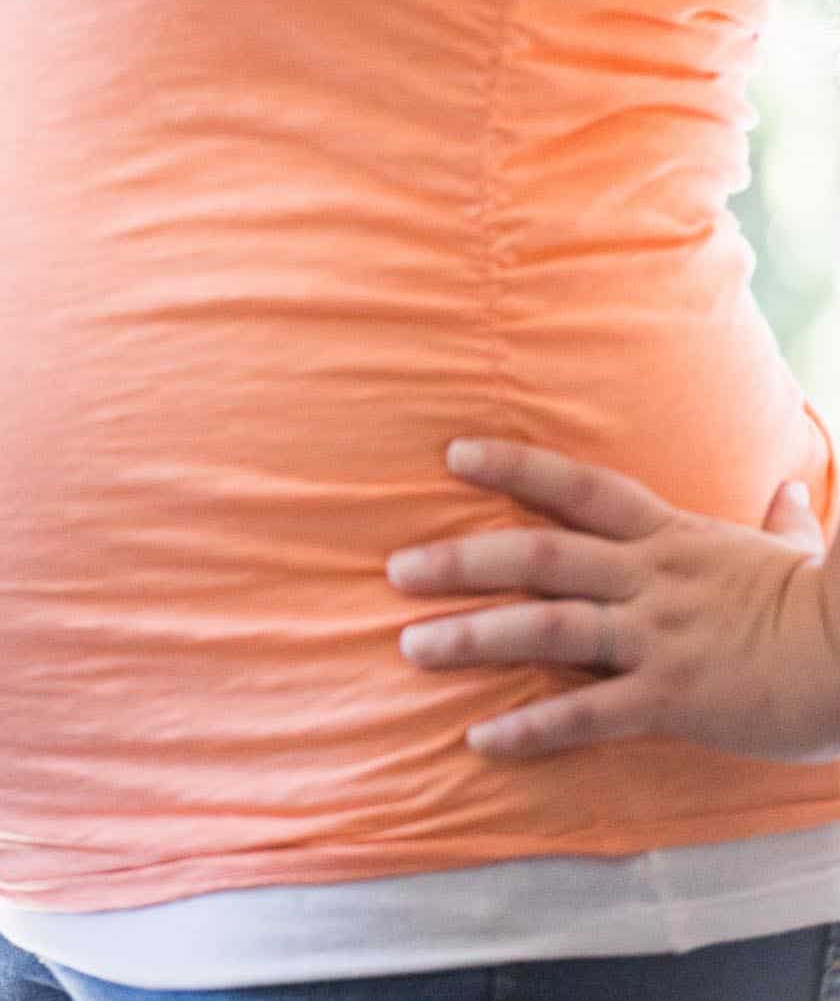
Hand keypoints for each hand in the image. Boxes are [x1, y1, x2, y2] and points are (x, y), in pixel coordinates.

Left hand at [385, 438, 839, 764]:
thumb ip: (781, 522)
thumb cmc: (829, 607)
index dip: (514, 466)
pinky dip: (531, 726)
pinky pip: (588, 712)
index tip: (452, 455)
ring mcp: (659, 635)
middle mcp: (651, 578)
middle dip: (463, 560)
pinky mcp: (673, 696)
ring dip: (475, 634)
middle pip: (539, 554)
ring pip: (548, 625)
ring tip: (413, 646)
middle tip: (396, 570)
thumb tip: (791, 496)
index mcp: (670, 537)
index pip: (578, 487)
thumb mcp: (795, 552)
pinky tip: (481, 738)